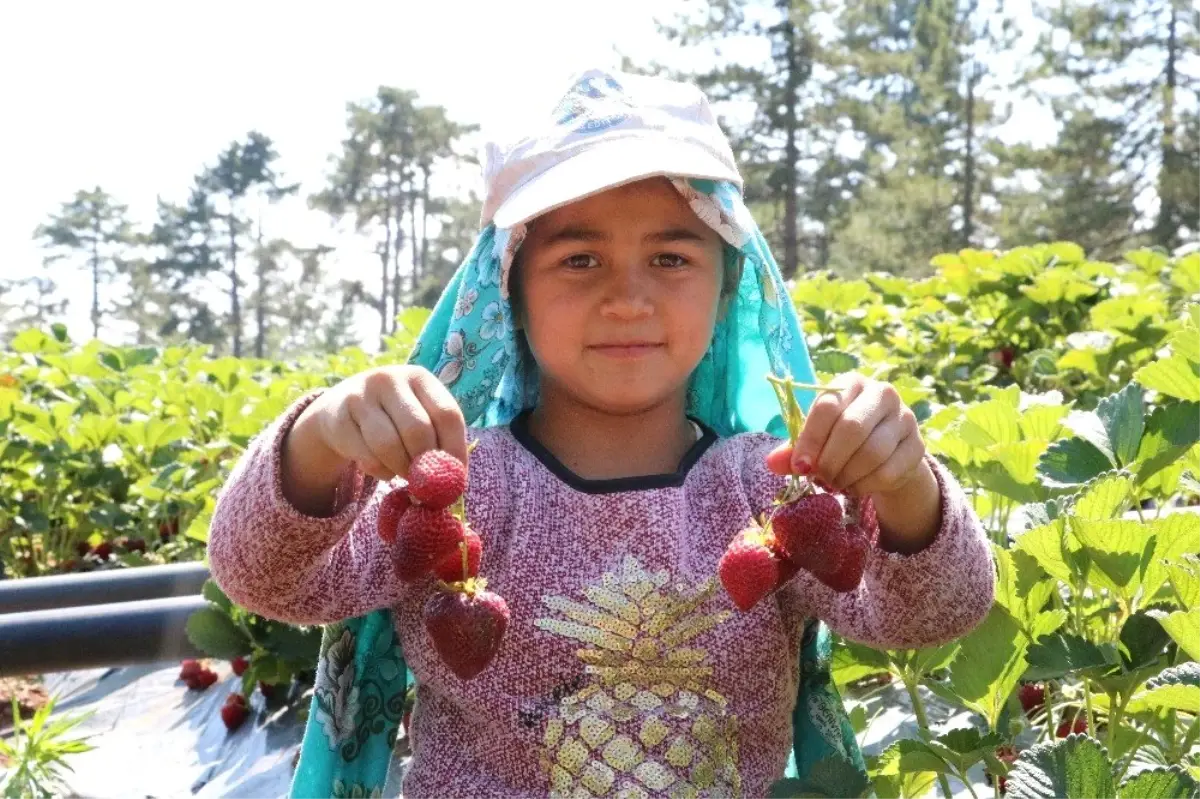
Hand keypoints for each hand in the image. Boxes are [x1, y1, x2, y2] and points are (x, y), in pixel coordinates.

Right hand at [291, 366, 466, 483]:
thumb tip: (455, 484)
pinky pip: (366, 456)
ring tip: (404, 473)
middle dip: (425, 464)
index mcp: (419, 377)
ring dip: (402, 470)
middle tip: (426, 481)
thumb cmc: (393, 418)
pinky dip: (380, 472)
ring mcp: (360, 396)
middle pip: (418, 430)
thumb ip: (439, 443)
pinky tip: (381, 468)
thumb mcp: (419, 418)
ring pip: (389, 445)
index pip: (447, 414)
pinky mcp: (337, 418)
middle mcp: (389, 379)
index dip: (455, 450)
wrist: (340, 410)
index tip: (455, 477)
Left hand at [766, 374, 924, 495]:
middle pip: (852, 428)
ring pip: (872, 453)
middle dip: (830, 460)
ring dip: (847, 476)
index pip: (828, 406)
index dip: (811, 439)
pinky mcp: (918, 446)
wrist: (887, 452)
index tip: (800, 466)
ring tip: (834, 484)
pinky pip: (889, 472)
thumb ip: (795, 448)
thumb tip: (772, 463)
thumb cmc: (842, 438)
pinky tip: (854, 487)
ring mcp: (905, 419)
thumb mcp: (817, 438)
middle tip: (819, 478)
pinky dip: (865, 486)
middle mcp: (882, 393)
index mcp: (851, 383)